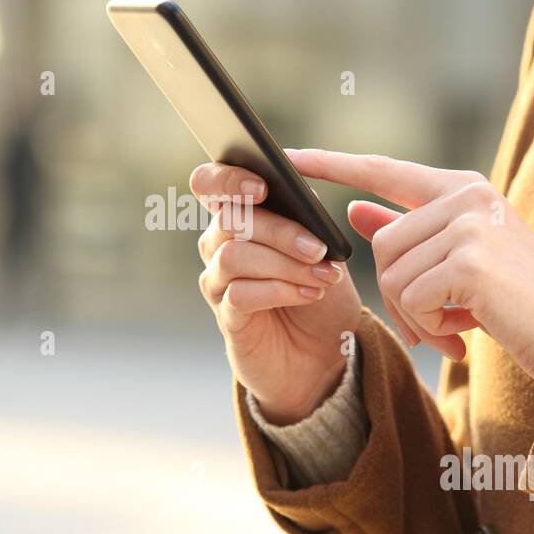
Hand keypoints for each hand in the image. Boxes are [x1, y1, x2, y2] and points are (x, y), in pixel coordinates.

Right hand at [191, 162, 361, 424]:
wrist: (324, 354)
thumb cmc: (321, 294)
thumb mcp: (323, 252)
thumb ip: (308, 223)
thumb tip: (304, 196)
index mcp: (240, 218)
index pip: (209, 184)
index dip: (227, 179)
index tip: (263, 186)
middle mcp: (218, 245)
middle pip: (231, 219)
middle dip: (280, 231)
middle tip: (318, 249)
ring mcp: (218, 282)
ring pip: (234, 256)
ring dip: (284, 264)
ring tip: (321, 277)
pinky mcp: (226, 317)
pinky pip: (240, 294)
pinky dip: (279, 291)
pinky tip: (308, 295)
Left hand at [286, 148, 533, 382]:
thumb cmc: (515, 303)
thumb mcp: (457, 262)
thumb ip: (408, 233)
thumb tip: (353, 210)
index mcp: (462, 188)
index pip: (382, 169)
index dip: (330, 164)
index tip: (286, 157)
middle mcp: (466, 196)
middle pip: (382, 245)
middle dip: (398, 296)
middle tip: (436, 322)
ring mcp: (470, 224)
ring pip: (391, 274)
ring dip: (414, 315)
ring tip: (455, 325)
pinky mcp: (470, 260)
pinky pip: (410, 298)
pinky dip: (428, 326)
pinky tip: (464, 331)